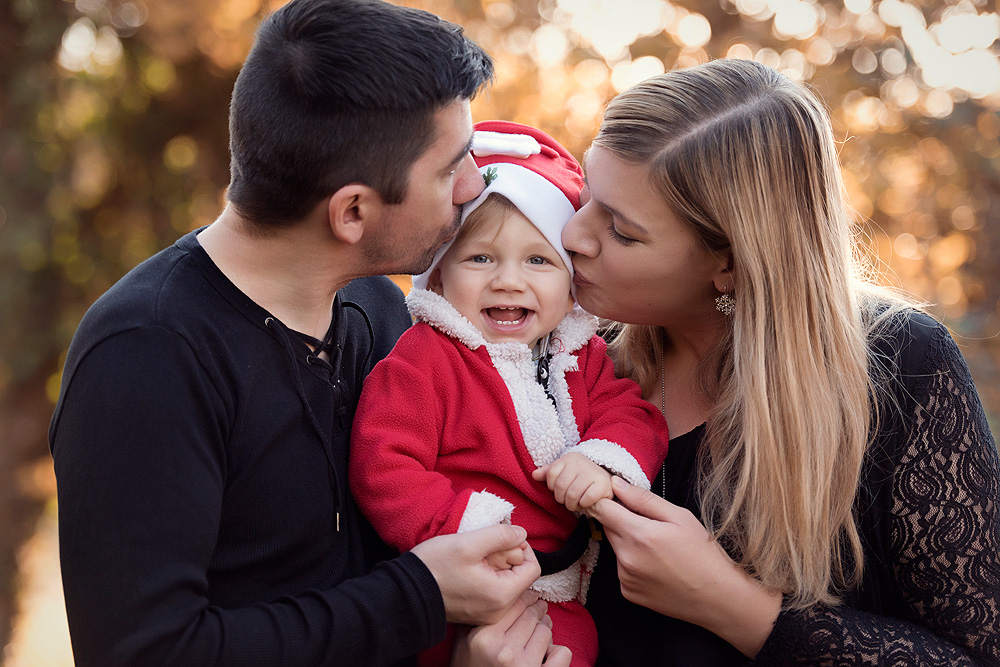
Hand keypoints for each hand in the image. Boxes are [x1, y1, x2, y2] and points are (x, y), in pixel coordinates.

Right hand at [412, 524, 540, 624]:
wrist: (405, 592)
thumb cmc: (434, 567)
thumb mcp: (468, 543)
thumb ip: (501, 535)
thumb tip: (522, 534)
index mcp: (501, 595)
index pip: (533, 568)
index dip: (522, 547)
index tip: (503, 537)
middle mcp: (499, 610)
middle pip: (520, 575)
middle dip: (506, 555)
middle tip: (484, 546)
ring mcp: (488, 613)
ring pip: (506, 581)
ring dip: (496, 563)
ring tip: (474, 556)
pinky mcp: (477, 612)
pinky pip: (493, 590)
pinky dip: (487, 574)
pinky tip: (469, 567)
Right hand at [451, 590, 572, 666]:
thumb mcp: (462, 644)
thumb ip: (475, 620)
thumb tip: (494, 596)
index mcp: (484, 638)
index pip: (513, 604)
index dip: (524, 597)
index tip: (530, 596)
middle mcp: (504, 651)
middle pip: (531, 615)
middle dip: (537, 610)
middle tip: (539, 608)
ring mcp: (523, 666)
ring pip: (545, 631)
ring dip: (545, 628)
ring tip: (540, 630)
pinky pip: (561, 654)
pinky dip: (557, 651)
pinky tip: (548, 652)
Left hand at [531, 452, 612, 511]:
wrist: (606, 478)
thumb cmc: (580, 477)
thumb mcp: (564, 472)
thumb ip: (548, 473)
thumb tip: (534, 475)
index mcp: (568, 458)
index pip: (550, 475)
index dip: (552, 487)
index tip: (560, 490)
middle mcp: (580, 462)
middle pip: (560, 486)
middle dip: (562, 499)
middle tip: (568, 501)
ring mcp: (592, 472)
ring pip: (572, 494)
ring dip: (572, 504)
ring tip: (576, 504)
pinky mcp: (602, 484)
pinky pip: (587, 499)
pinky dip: (584, 504)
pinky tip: (586, 503)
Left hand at [587, 476, 781, 657]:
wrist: (717, 598)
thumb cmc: (703, 554)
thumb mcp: (680, 517)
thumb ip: (643, 499)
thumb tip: (615, 484)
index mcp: (638, 535)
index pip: (601, 509)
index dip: (607, 499)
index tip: (619, 499)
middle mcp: (626, 558)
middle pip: (608, 528)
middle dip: (622, 521)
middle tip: (651, 526)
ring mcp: (625, 578)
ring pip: (616, 548)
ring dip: (628, 543)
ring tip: (658, 550)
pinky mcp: (628, 592)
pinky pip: (623, 569)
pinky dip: (633, 564)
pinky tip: (657, 567)